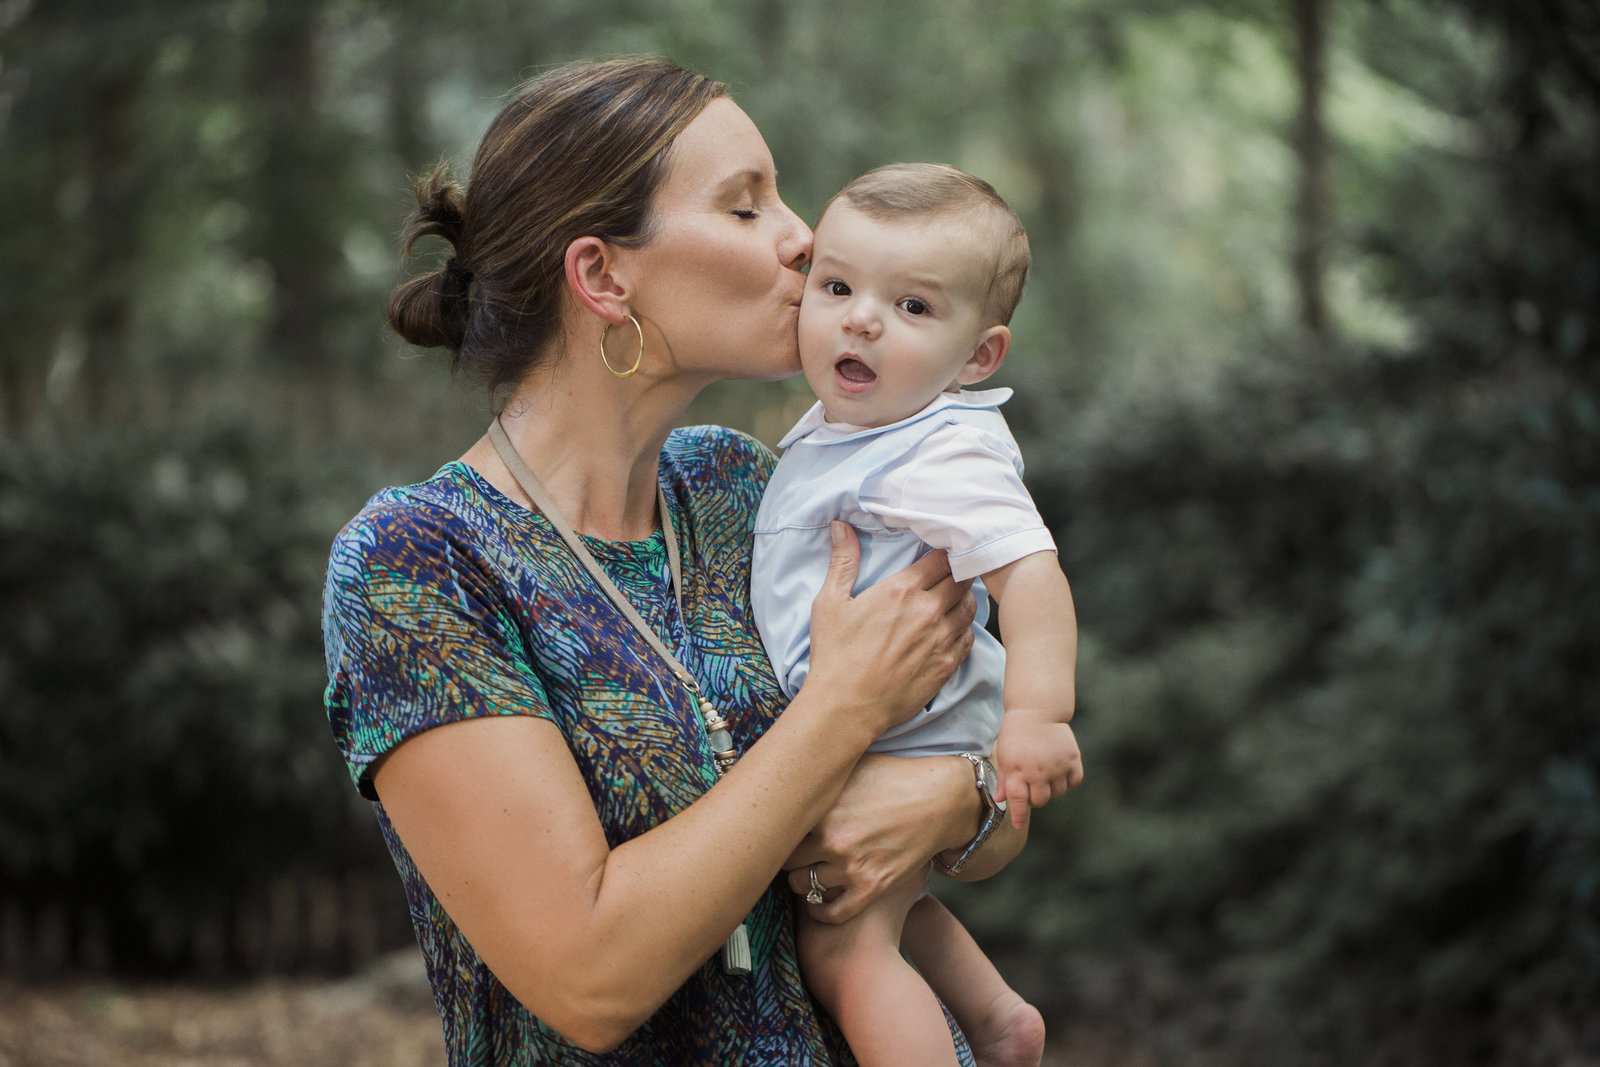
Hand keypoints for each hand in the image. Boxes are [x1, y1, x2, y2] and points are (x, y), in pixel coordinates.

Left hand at [782, 753, 966, 923]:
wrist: (941, 800)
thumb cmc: (895, 776)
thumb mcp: (852, 766)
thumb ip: (819, 775)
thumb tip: (789, 771)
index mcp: (822, 808)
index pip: (777, 829)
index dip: (777, 829)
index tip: (779, 828)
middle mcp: (832, 840)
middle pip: (785, 860)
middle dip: (786, 855)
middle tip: (793, 850)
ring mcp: (851, 867)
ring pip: (803, 886)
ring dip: (802, 880)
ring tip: (807, 870)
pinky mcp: (872, 888)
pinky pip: (833, 912)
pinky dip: (821, 910)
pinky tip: (819, 900)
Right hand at [804, 522, 976, 737]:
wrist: (846, 707)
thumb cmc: (834, 655)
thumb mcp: (830, 602)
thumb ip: (843, 561)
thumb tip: (841, 525)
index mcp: (901, 590)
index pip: (940, 559)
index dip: (944, 553)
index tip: (941, 553)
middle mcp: (927, 611)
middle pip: (961, 580)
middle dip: (958, 572)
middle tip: (952, 573)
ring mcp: (941, 639)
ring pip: (969, 608)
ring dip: (964, 600)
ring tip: (953, 599)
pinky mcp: (947, 665)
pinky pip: (968, 638)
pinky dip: (964, 629)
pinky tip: (952, 629)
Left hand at [993, 708, 1082, 828]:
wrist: (1036, 710)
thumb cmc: (1016, 733)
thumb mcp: (1004, 755)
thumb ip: (1003, 780)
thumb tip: (1000, 800)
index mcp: (1018, 770)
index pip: (1018, 801)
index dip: (1018, 816)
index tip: (1018, 826)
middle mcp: (1038, 771)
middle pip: (1040, 801)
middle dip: (1034, 799)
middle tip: (1031, 787)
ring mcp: (1057, 766)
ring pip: (1058, 793)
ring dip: (1050, 790)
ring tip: (1044, 776)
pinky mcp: (1072, 758)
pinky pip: (1074, 782)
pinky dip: (1067, 782)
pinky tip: (1059, 772)